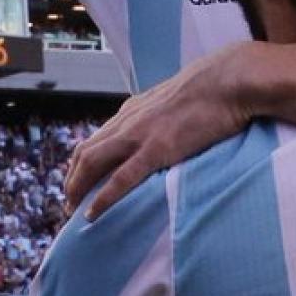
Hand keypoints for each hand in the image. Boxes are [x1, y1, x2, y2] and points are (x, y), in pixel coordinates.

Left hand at [65, 42, 259, 218]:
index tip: (77, 180)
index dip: (81, 162)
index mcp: (131, 111)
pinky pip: (121, 179)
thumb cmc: (210, 91)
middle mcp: (127, 122)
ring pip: (93, 165)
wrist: (226, 81)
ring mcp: (138, 136)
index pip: (95, 139)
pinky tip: (93, 214)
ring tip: (72, 211)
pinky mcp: (155, 150)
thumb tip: (163, 129)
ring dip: (78, 189)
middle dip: (72, 179)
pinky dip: (103, 198)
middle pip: (85, 153)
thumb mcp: (174, 101)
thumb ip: (160, 117)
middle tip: (69, 202)